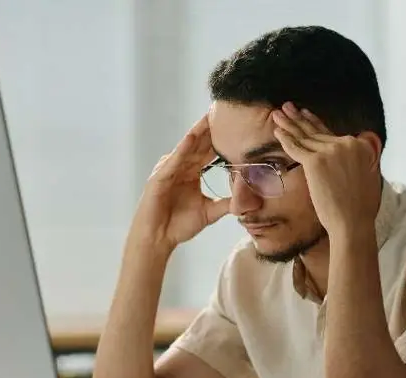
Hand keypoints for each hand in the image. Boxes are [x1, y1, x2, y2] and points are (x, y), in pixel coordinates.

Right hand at [130, 114, 229, 250]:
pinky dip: (183, 149)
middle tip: (225, 109)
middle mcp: (180, 167)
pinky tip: (193, 137)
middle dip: (211, 128)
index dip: (221, 138)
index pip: (208, 150)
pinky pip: (174, 160)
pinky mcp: (159, 177)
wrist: (158, 239)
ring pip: (186, 147)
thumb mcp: (209, 212)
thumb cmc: (178, 225)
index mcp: (191, 172)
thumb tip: (247, 200)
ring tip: (210, 116)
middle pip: (199, 143)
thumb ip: (226, 204)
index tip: (235, 124)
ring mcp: (168, 170)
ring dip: (198, 132)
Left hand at [272, 102, 379, 238]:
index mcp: (360, 146)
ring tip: (277, 114)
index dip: (315, 123)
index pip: (331, 133)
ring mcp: (331, 151)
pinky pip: (296, 147)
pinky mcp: (316, 162)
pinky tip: (277, 131)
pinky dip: (285, 138)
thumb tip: (357, 155)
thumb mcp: (369, 176)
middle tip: (287, 107)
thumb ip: (361, 161)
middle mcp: (347, 143)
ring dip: (288, 124)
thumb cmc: (359, 207)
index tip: (305, 114)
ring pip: (305, 136)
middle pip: (316, 132)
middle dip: (299, 119)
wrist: (353, 222)